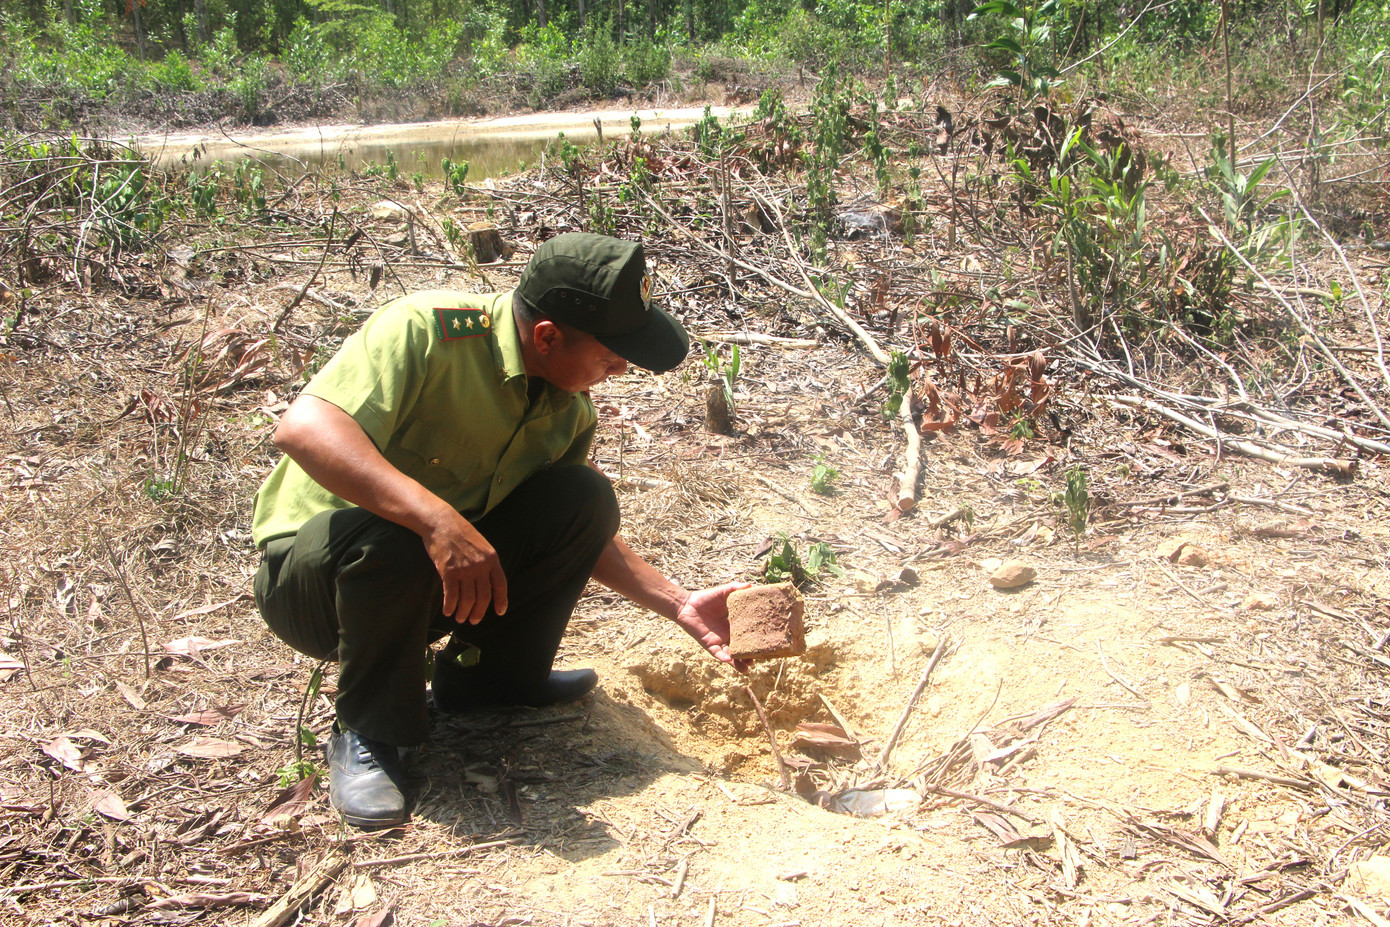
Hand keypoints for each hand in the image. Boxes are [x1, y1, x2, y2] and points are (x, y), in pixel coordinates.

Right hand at [421, 507, 507, 624]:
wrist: (441, 522)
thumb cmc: (460, 533)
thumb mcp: (481, 545)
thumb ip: (485, 562)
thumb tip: (487, 582)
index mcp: (491, 558)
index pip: (501, 584)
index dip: (501, 600)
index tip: (499, 612)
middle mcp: (480, 565)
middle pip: (484, 596)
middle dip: (479, 612)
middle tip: (473, 620)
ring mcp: (465, 569)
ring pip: (468, 599)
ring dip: (464, 612)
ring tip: (460, 618)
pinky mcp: (449, 571)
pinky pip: (451, 595)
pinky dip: (450, 606)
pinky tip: (448, 611)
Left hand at [673, 582, 752, 671]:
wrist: (687, 604)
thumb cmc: (706, 598)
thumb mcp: (723, 592)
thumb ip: (735, 588)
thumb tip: (750, 585)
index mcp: (735, 624)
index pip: (748, 634)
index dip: (757, 640)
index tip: (767, 643)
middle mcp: (729, 634)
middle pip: (742, 648)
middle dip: (750, 655)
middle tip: (759, 658)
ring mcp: (719, 640)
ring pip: (732, 655)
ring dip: (739, 662)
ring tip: (747, 667)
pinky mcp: (709, 644)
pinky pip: (718, 653)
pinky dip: (724, 657)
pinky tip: (730, 660)